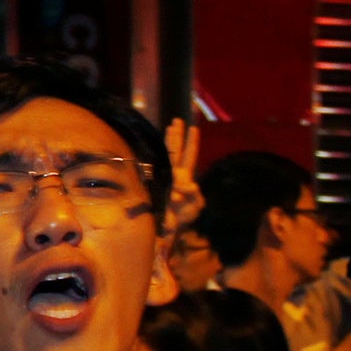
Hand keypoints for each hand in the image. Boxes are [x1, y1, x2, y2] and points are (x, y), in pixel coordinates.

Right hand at [161, 117, 203, 232]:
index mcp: (185, 178)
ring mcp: (167, 179)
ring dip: (169, 141)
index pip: (189, 156)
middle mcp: (176, 175)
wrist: (172, 229)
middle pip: (177, 151)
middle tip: (177, 120)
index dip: (191, 143)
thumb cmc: (184, 217)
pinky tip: (156, 149)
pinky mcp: (158, 185)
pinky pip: (158, 170)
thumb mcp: (195, 206)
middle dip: (178, 136)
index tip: (193, 128)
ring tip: (169, 126)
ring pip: (168, 156)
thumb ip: (194, 196)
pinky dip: (158, 160)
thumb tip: (185, 186)